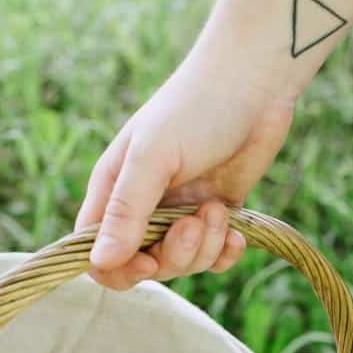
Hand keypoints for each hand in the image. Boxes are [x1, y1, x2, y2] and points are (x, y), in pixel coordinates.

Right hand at [75, 57, 296, 290]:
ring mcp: (181, 214)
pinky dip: (226, 253)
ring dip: (205, 247)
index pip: (98, 256)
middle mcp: (144, 208)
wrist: (254, 82)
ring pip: (184, 264)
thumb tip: (100, 262)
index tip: (147, 262)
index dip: (118, 270)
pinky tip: (237, 231)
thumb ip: (126, 211)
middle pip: (146, 267)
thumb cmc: (195, 108)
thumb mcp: (153, 157)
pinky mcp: (215, 216)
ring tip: (218, 210)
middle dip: (174, 256)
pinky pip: (215, 258)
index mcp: (114, 191)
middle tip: (195, 224)